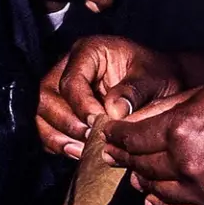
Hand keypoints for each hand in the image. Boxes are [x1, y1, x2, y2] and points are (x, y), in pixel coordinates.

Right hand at [35, 34, 182, 158]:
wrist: (161, 85)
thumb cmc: (157, 76)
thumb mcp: (154, 78)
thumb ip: (134, 91)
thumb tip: (113, 110)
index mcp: (89, 51)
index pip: (71, 81)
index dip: (81, 105)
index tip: (97, 123)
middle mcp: (69, 67)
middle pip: (47, 96)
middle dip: (65, 123)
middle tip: (89, 140)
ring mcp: (62, 88)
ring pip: (42, 113)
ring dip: (58, 137)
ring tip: (82, 151)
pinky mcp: (63, 109)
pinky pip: (47, 127)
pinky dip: (59, 143)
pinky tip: (79, 153)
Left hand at [104, 78, 203, 204]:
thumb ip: (165, 111)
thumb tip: (131, 123)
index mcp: (183, 129)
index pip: (134, 138)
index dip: (116, 138)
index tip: (107, 137)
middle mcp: (189, 164)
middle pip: (143, 167)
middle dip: (124, 160)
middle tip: (111, 157)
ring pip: (159, 192)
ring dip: (142, 183)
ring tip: (134, 176)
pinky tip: (153, 200)